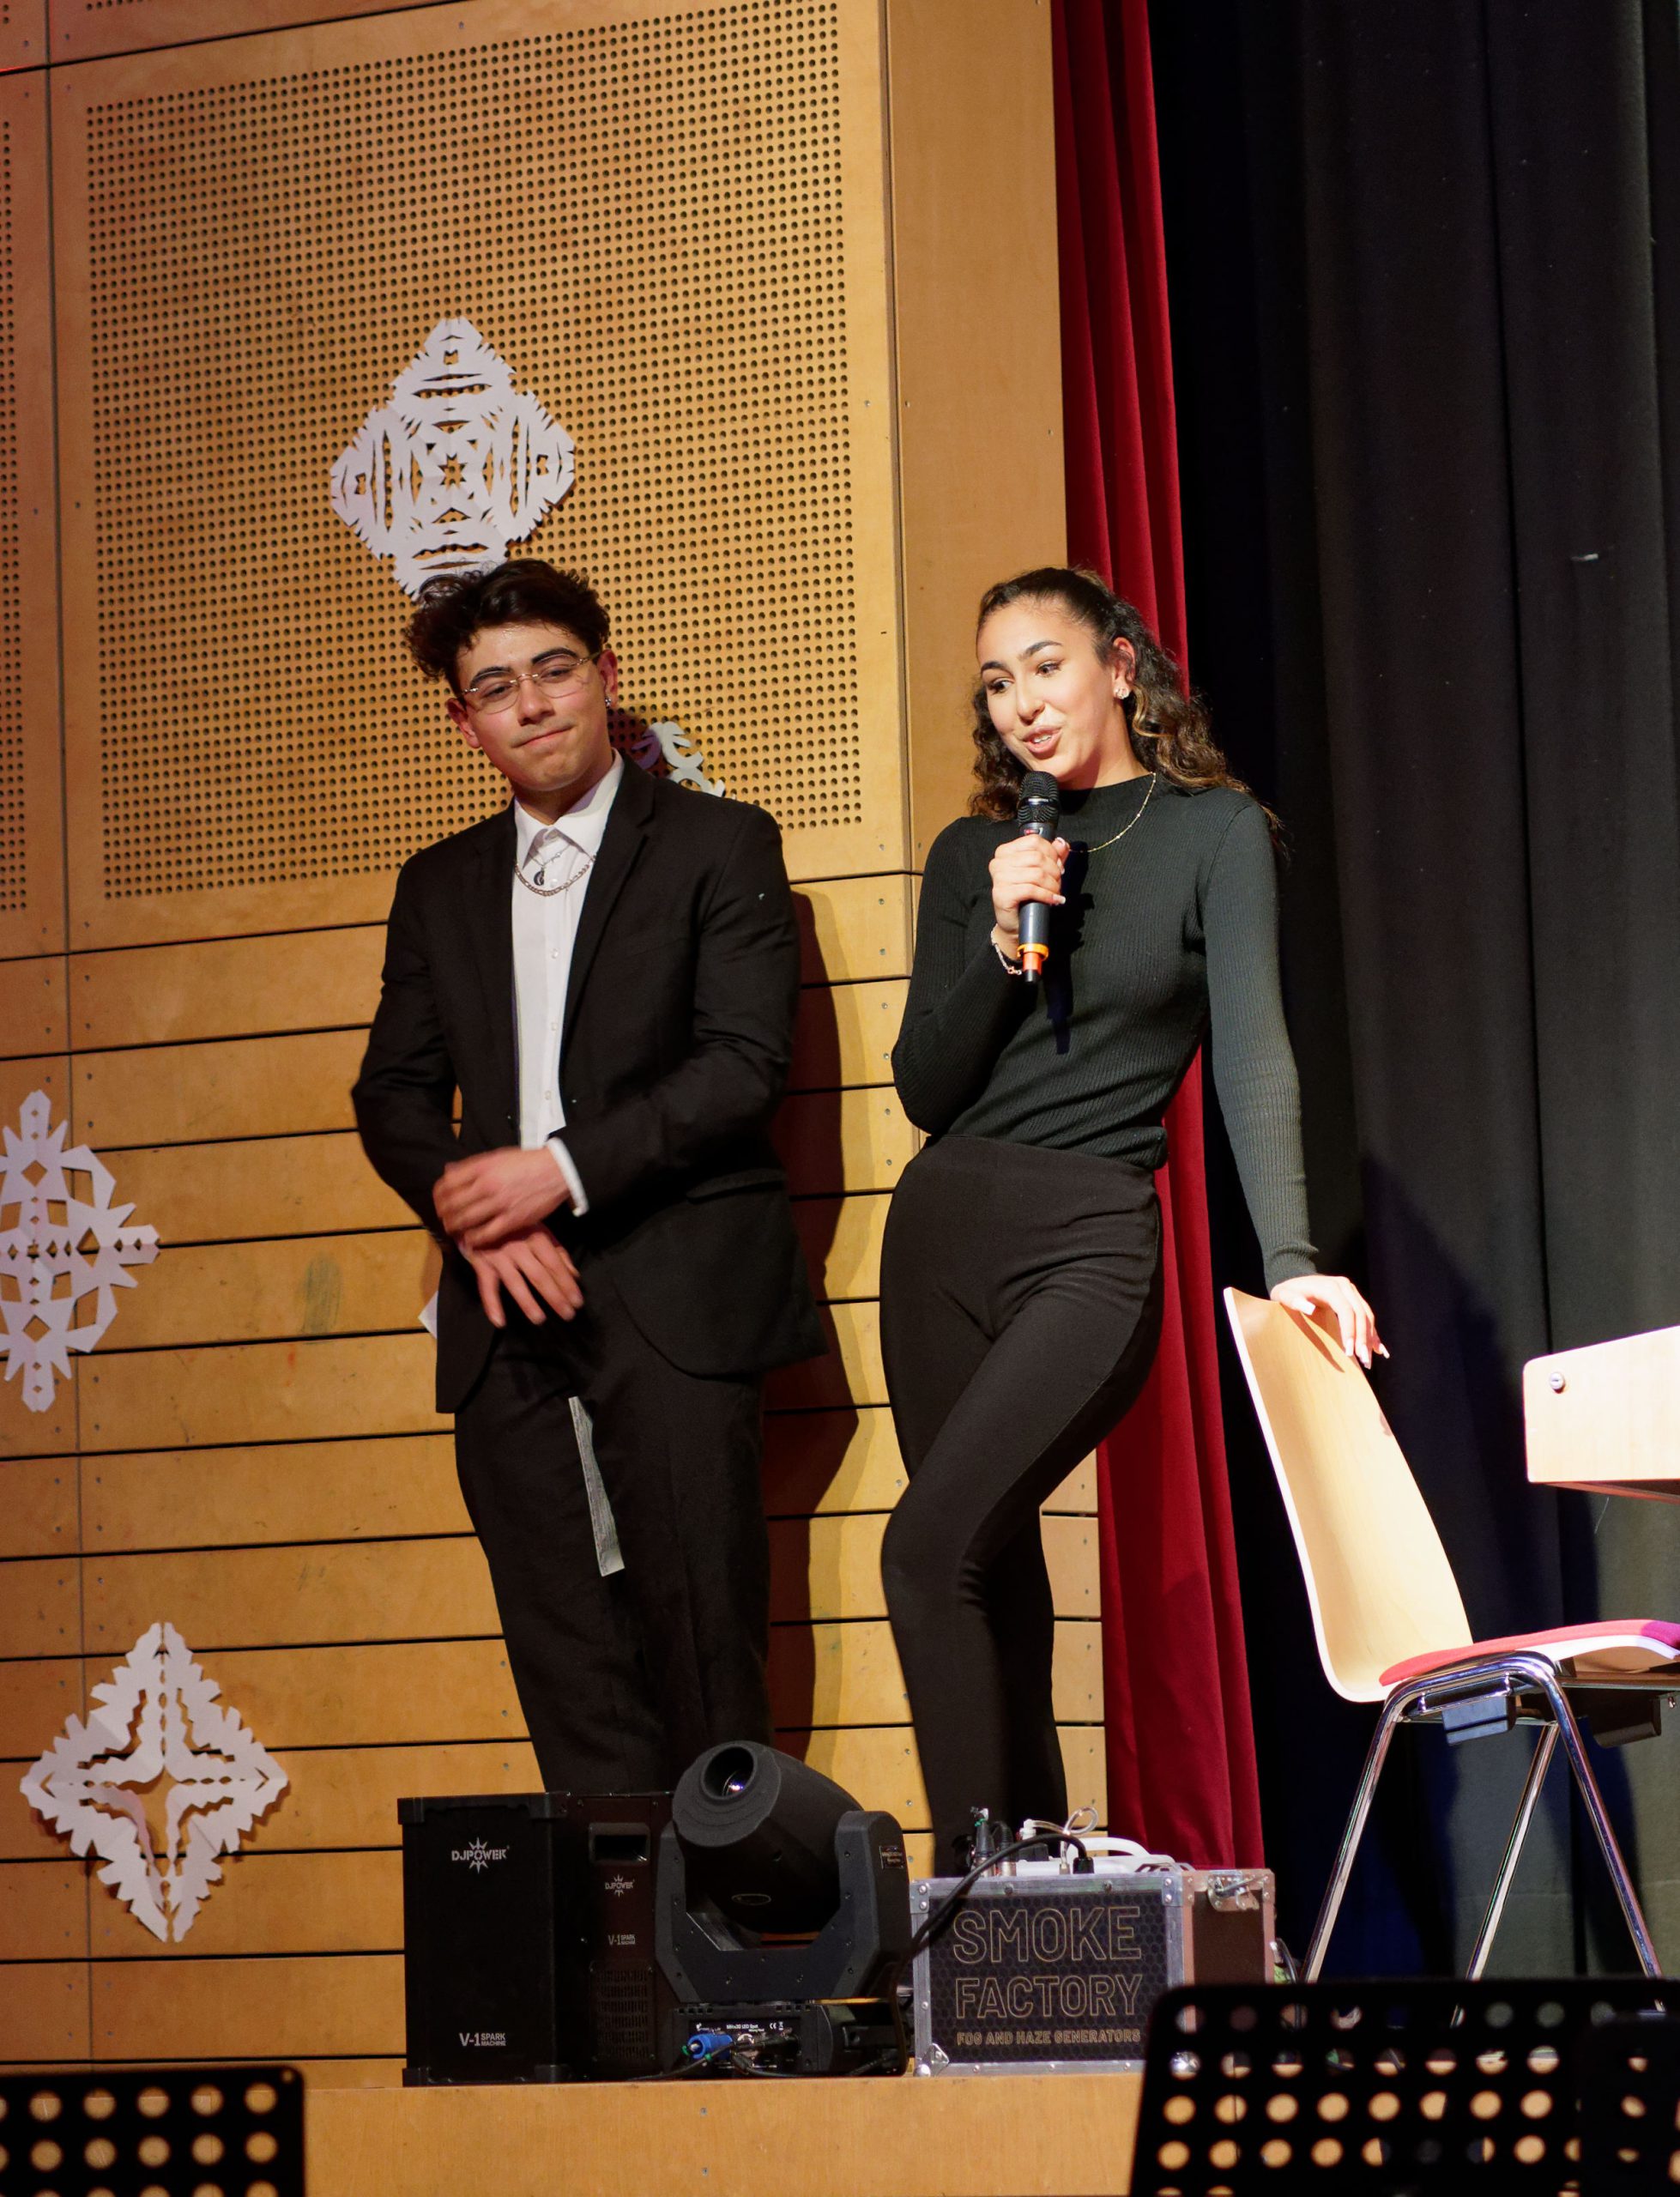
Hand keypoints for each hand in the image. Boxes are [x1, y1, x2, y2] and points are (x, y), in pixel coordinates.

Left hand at [435, 1146, 568, 1247]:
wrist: (556, 1171)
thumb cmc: (525, 1163)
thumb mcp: (496, 1156)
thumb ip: (472, 1165)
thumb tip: (447, 1171)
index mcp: (482, 1167)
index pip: (447, 1183)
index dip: (438, 1196)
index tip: (439, 1202)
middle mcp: (487, 1185)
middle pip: (452, 1204)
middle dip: (443, 1215)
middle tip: (444, 1219)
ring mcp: (499, 1204)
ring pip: (464, 1221)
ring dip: (454, 1228)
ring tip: (454, 1230)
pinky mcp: (512, 1220)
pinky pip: (485, 1235)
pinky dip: (473, 1240)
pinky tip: (470, 1241)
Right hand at [459, 1225, 582, 1327]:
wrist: (479, 1213)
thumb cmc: (514, 1225)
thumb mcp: (539, 1231)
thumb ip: (557, 1251)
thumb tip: (575, 1275)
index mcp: (536, 1237)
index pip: (555, 1265)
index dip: (567, 1284)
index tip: (577, 1302)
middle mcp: (519, 1247)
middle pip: (539, 1276)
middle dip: (555, 1297)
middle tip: (567, 1315)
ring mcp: (499, 1256)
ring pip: (515, 1282)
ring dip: (528, 1302)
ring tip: (539, 1319)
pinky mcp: (481, 1263)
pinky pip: (487, 1286)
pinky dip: (492, 1304)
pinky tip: (500, 1322)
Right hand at [990, 832, 1069, 941]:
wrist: (1015, 922)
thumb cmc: (1026, 896)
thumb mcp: (1041, 872)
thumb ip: (1052, 856)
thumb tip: (1061, 843)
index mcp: (1005, 852)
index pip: (1034, 841)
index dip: (1052, 853)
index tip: (1058, 866)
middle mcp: (998, 862)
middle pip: (1037, 857)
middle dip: (1054, 871)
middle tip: (1058, 882)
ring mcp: (998, 878)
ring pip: (1037, 874)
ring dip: (1052, 885)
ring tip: (1056, 892)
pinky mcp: (1002, 894)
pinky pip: (1031, 889)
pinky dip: (1047, 895)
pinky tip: (1054, 900)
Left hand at [1269, 1273, 1386, 1368]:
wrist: (1295, 1281)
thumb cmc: (1287, 1292)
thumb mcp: (1283, 1295)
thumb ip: (1294, 1301)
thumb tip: (1310, 1308)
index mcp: (1330, 1286)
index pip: (1346, 1309)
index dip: (1349, 1330)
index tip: (1349, 1352)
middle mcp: (1345, 1286)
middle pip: (1360, 1313)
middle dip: (1363, 1338)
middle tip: (1364, 1361)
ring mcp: (1351, 1292)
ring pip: (1367, 1315)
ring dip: (1370, 1338)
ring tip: (1368, 1360)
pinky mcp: (1354, 1298)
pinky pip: (1367, 1316)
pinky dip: (1373, 1333)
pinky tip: (1379, 1349)